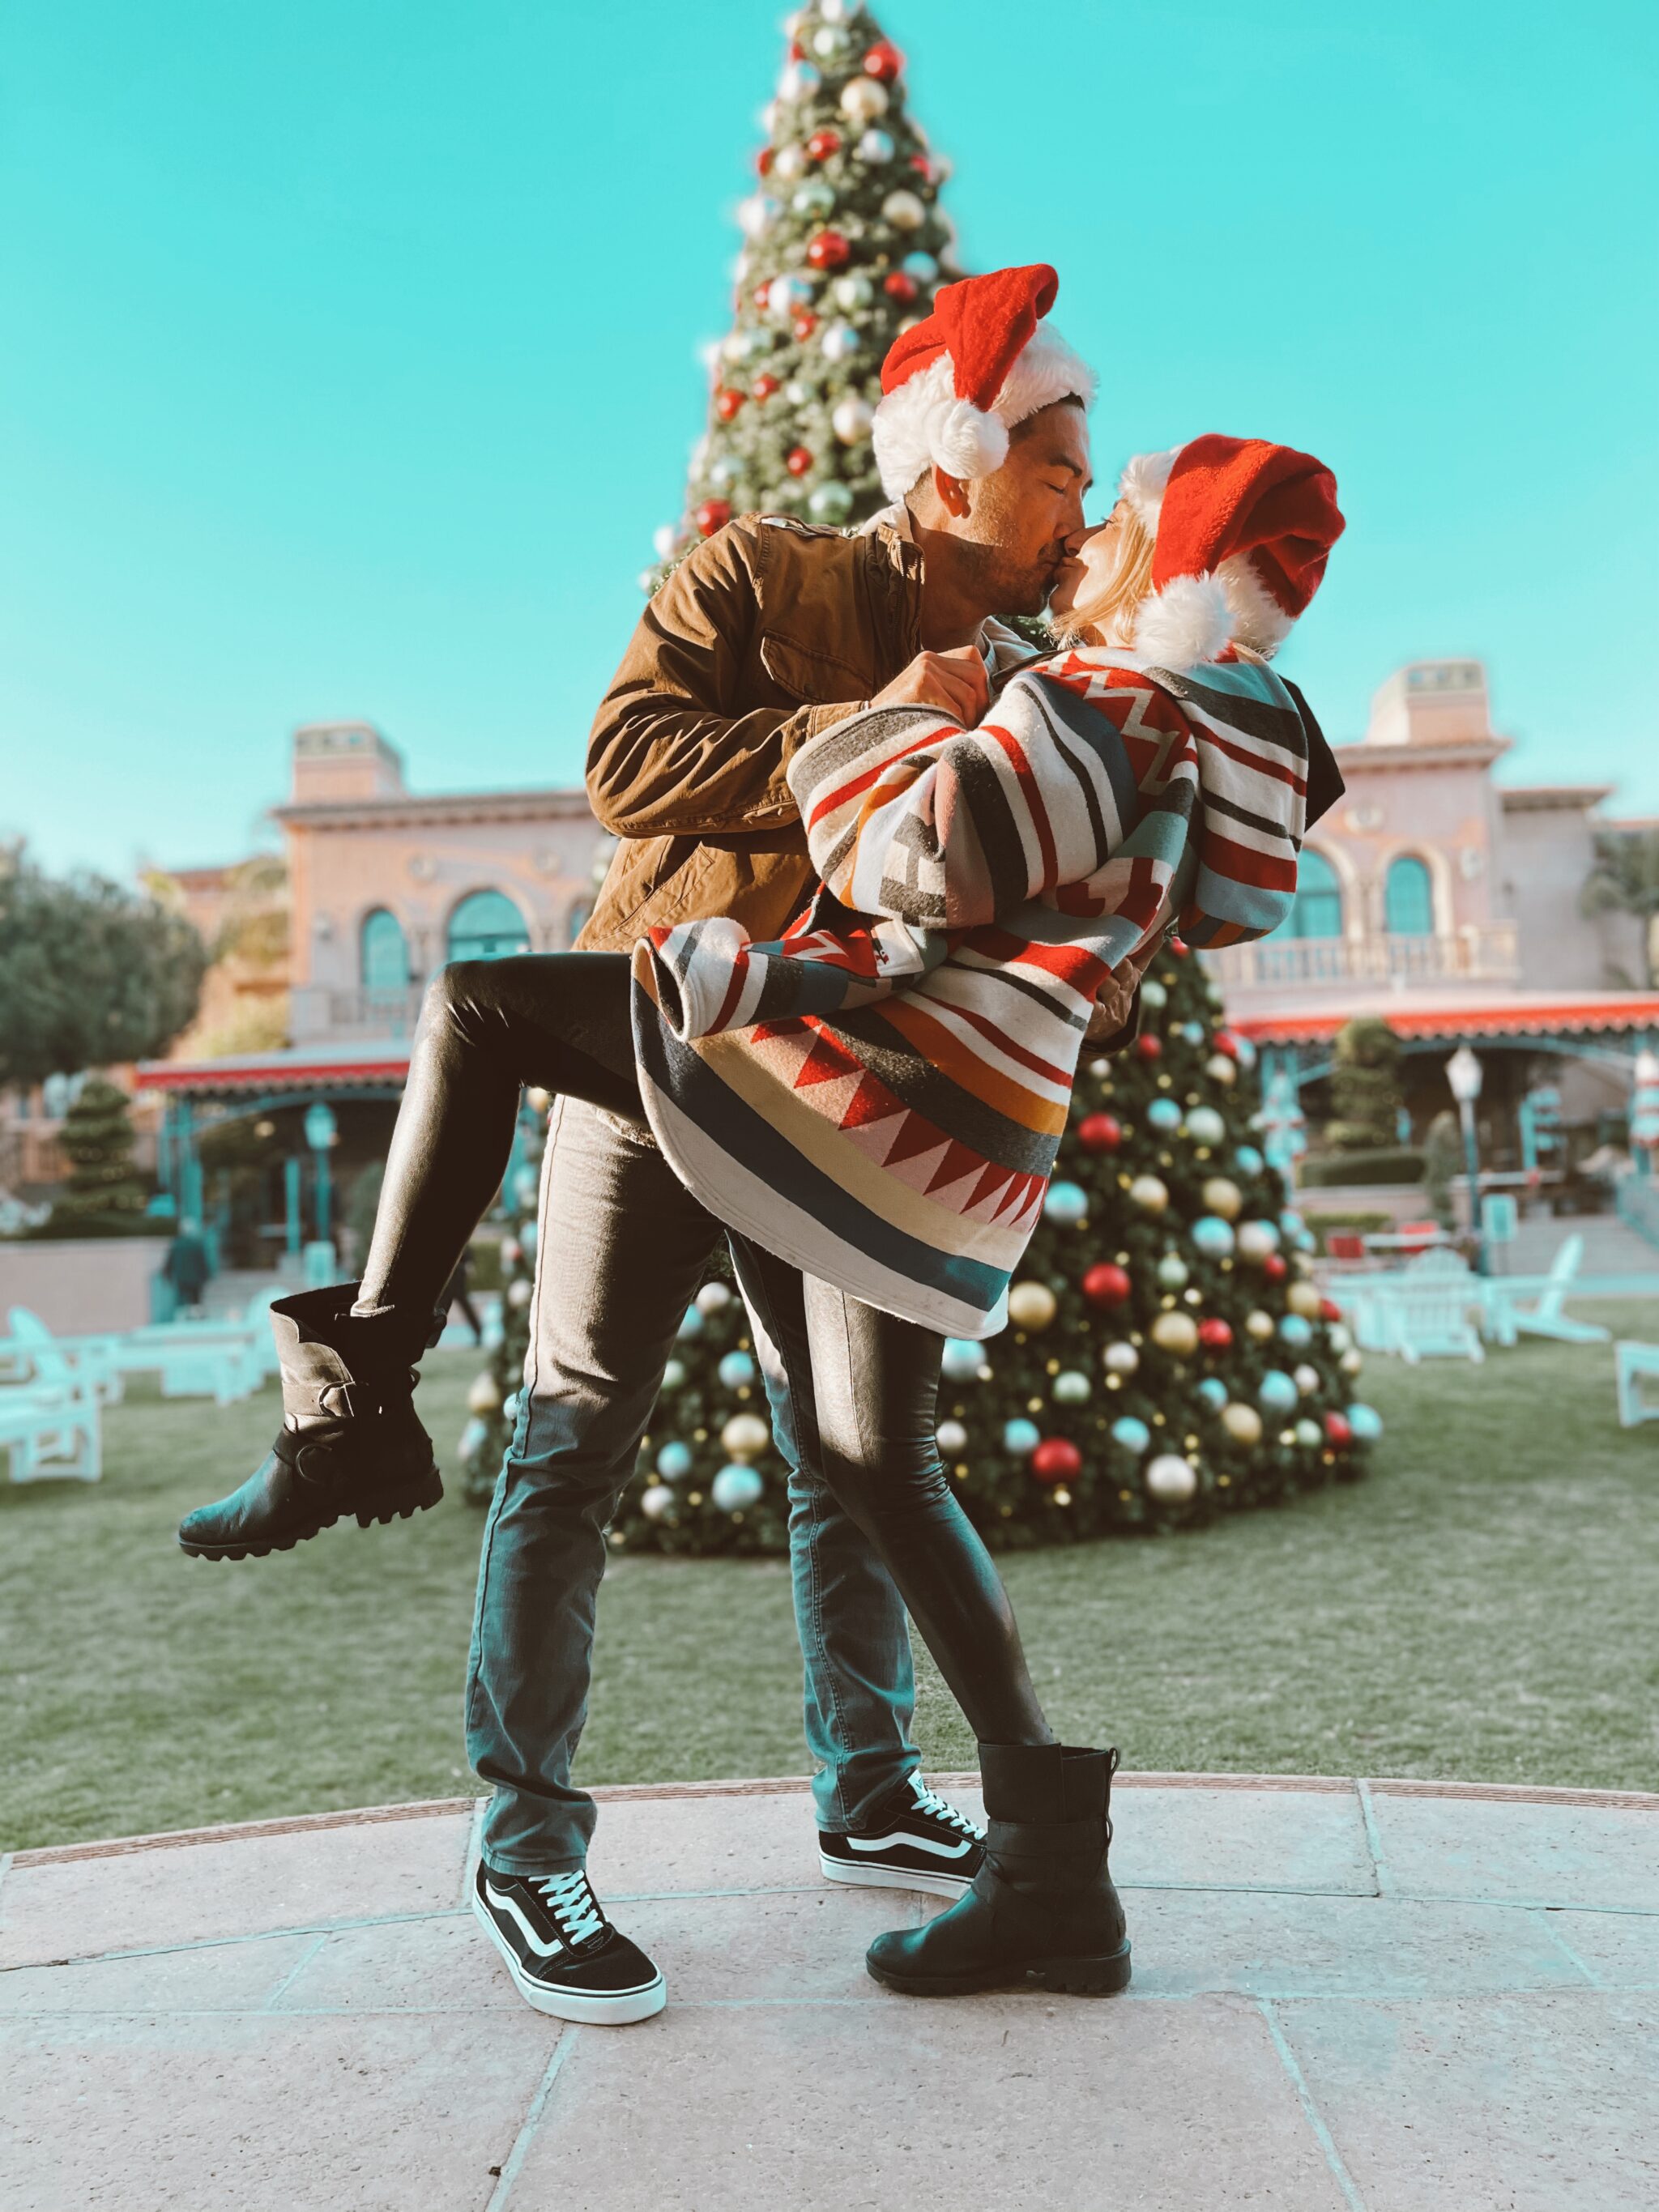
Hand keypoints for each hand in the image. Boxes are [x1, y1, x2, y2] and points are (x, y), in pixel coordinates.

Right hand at [870, 646, 988, 724]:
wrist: (865, 730)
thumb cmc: (901, 720)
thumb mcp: (925, 696)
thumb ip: (950, 689)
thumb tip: (988, 702)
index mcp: (931, 658)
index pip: (974, 660)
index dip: (980, 687)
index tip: (974, 710)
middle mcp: (929, 658)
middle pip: (977, 676)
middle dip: (979, 705)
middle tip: (969, 725)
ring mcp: (925, 670)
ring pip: (969, 694)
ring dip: (968, 719)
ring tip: (955, 732)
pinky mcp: (922, 685)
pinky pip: (956, 708)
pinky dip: (955, 725)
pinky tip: (944, 734)